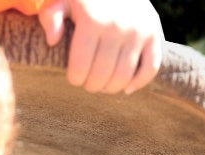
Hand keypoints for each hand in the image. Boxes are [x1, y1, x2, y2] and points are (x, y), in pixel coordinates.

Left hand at [39, 0, 163, 93]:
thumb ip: (50, 16)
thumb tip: (52, 40)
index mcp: (92, 20)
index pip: (80, 69)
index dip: (75, 79)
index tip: (74, 76)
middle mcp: (117, 26)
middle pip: (101, 77)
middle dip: (91, 85)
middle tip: (88, 80)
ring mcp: (138, 30)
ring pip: (123, 78)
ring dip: (110, 88)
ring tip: (103, 82)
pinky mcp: (153, 33)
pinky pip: (150, 68)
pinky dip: (138, 83)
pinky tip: (126, 88)